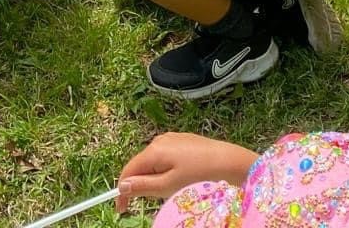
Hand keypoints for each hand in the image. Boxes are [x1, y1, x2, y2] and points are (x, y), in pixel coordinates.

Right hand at [116, 133, 255, 209]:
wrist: (226, 161)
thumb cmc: (197, 176)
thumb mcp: (167, 186)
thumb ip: (142, 186)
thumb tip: (122, 186)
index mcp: (154, 150)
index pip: (128, 170)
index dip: (122, 190)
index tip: (122, 209)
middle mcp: (159, 140)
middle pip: (140, 165)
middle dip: (140, 183)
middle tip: (153, 199)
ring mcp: (171, 138)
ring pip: (152, 162)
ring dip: (153, 178)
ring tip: (170, 189)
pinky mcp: (182, 140)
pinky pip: (164, 157)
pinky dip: (163, 170)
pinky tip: (179, 178)